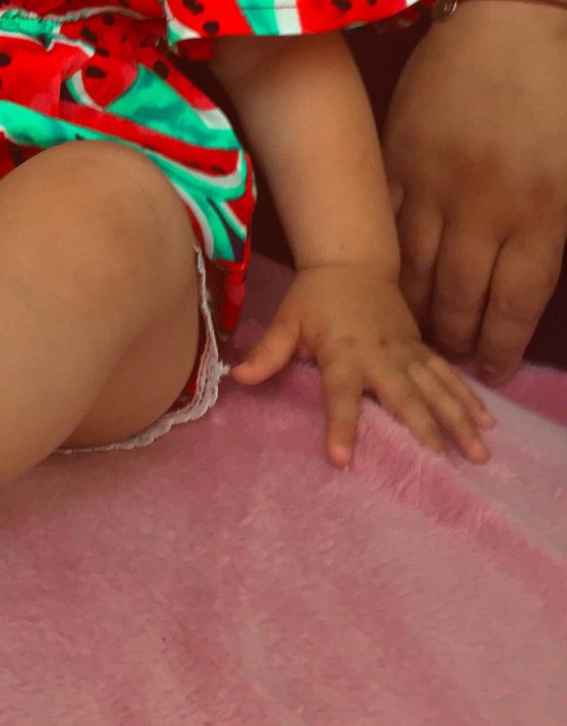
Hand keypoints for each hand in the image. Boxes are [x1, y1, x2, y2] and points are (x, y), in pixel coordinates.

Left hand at [230, 264, 494, 466]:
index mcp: (343, 352)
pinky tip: (487, 425)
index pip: (340, 394)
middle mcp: (381, 356)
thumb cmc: (315, 296)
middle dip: (421, 430)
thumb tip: (238, 376)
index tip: (341, 458)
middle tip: (438, 465)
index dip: (340, 425)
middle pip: (403, 396)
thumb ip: (268, 351)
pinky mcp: (422, 350)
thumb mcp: (287, 320)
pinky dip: (468, 399)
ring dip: (457, 420)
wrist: (352, 260)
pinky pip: (449, 376)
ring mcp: (407, 353)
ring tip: (477, 455)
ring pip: (436, 390)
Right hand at [383, 7, 566, 382]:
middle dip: (456, 339)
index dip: (499, 346)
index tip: (493, 367)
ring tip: (419, 329)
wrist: (506, 22)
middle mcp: (483, 208)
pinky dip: (389, 259)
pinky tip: (392, 279)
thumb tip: (528, 288)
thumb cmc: (557, 92)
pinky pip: (387, 225)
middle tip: (452, 357)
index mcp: (541, 213)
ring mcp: (433, 184)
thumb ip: (556, 231)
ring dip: (417, 309)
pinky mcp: (398, 160)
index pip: (514, 304)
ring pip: (416, 269)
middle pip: (460, 297)